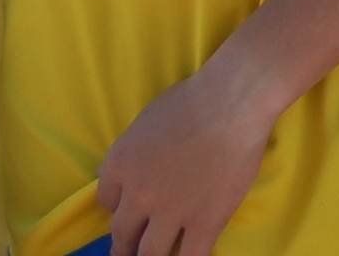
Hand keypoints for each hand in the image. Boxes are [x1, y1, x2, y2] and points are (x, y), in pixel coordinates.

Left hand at [95, 68, 274, 255]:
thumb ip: (134, 151)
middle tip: (132, 248)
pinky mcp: (204, 222)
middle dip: (126, 244)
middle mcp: (137, 196)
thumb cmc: (193, 99)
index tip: (131, 208)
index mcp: (120, 165)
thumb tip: (133, 168)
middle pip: (122, 234)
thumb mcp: (146, 120)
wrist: (232, 102)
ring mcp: (170, 213)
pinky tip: (190, 255)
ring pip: (150, 253)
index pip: (106, 200)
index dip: (119, 206)